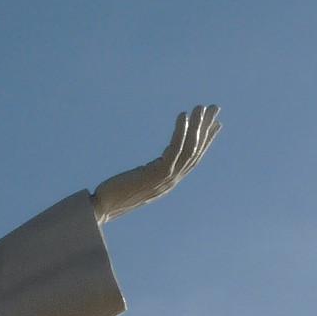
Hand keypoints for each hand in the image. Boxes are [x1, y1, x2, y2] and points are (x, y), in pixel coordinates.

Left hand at [91, 106, 219, 223]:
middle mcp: (171, 182)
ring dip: (197, 126)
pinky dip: (181, 132)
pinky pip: (175, 149)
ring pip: (189, 149)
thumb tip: (147, 169)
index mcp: (168, 183)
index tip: (215, 124)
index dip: (205, 141)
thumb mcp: (136, 183)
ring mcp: (166, 180)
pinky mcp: (156, 175)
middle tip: (215, 108)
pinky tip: (183, 116)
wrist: (101, 209)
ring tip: (200, 107)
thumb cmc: (112, 196)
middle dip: (206, 129)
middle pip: (195, 151)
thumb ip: (147, 175)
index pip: (192, 159)